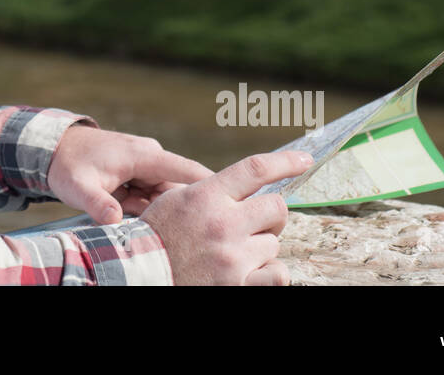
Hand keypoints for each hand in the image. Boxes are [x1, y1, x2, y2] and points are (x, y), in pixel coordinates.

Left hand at [46, 124, 213, 224]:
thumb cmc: (67, 164)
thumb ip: (97, 204)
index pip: (190, 171)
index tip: (235, 205)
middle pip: (181, 189)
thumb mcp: (78, 186)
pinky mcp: (137, 176)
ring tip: (154, 227)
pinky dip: (147, 211)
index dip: (214, 188)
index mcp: (145, 155)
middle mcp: (150, 158)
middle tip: (190, 235)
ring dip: (161, 214)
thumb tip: (114, 222)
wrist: (52, 148)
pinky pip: (152, 197)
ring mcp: (145, 167)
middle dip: (185, 212)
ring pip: (166, 196)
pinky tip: (135, 219)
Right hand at [139, 150, 311, 284]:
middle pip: (276, 207)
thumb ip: (212, 190)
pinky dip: (270, 273)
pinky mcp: (238, 284)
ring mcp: (233, 256)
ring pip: (274, 243)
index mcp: (207, 196)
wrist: (139, 273)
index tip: (304, 160)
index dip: (286, 161)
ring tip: (235, 252)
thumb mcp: (176, 199)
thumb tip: (247, 182)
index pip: (255, 169)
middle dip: (270, 215)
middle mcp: (223, 223)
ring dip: (261, 247)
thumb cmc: (157, 235)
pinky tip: (252, 271)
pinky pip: (278, 274)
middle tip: (256, 223)